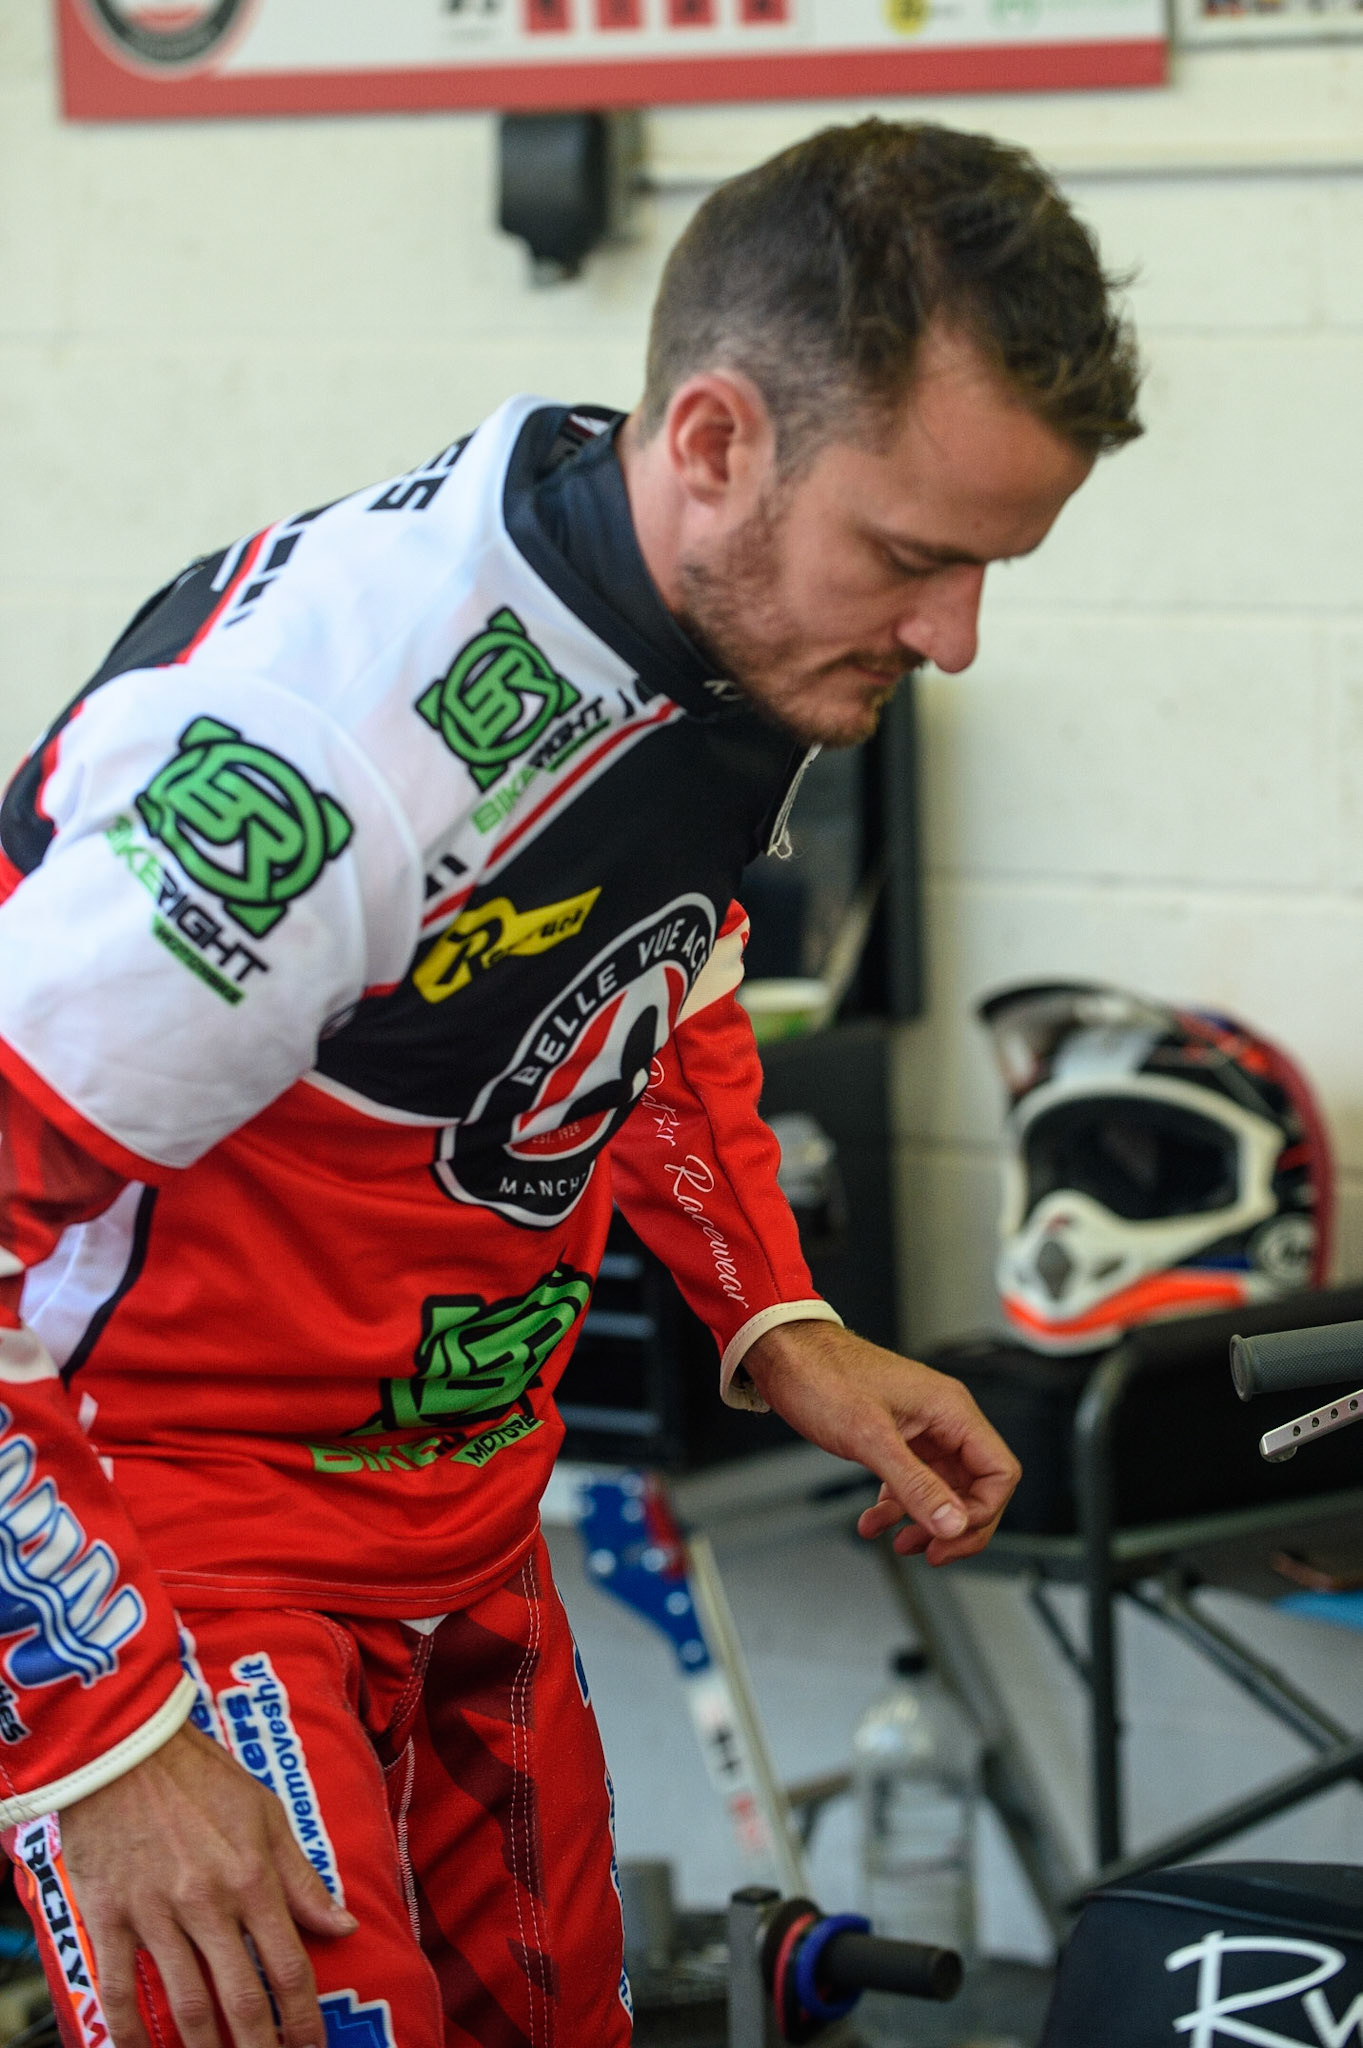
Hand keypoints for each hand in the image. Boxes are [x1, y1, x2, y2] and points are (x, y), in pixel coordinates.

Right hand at [59, 1720, 357, 2047]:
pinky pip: (120, 1989)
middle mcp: (208, 1903)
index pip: (289, 1966)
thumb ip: (302, 1878)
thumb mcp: (266, 1814)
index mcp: (253, 1877)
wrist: (128, 1747)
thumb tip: (343, 1924)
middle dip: (262, 2047)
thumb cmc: (202, 1776)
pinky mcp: (110, 1916)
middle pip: (241, 1999)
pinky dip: (130, 2034)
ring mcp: (156, 1913)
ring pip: (186, 2004)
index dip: (304, 2018)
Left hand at [743, 1321, 1019, 1564]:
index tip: (950, 1535)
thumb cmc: (823, 1375)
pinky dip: (896, 1507)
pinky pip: (911, 1481)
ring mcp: (920, 1429)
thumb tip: (953, 1524)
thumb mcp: (870, 1438)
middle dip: (956, 1525)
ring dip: (925, 1522)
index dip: (982, 1512)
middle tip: (933, 1553)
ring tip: (902, 1543)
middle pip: (976, 1486)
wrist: (784, 1354)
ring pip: (943, 1488)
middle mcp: (942, 1419)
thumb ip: (915, 1485)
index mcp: (950, 1410)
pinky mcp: (895, 1437)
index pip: (998, 1472)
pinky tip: (873, 1523)